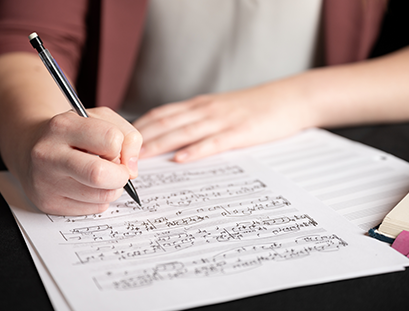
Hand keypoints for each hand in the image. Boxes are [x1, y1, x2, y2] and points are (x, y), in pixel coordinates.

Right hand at [13, 107, 141, 215]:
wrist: (30, 146)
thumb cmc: (71, 133)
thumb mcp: (99, 119)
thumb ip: (127, 136)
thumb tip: (132, 169)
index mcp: (63, 126)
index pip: (110, 139)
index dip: (121, 147)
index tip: (114, 149)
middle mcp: (49, 154)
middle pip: (100, 174)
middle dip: (121, 176)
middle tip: (118, 172)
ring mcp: (46, 181)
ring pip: (101, 197)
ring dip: (113, 189)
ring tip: (103, 178)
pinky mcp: (48, 203)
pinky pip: (93, 209)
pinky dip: (100, 200)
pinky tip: (88, 187)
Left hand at [134, 84, 313, 161]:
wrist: (289, 98)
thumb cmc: (253, 107)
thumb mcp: (220, 109)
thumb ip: (198, 120)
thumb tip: (174, 138)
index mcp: (199, 105)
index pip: (161, 114)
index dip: (139, 127)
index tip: (120, 140)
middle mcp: (206, 110)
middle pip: (166, 123)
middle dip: (141, 139)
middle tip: (119, 154)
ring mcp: (222, 120)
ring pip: (183, 132)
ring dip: (159, 145)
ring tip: (139, 158)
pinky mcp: (240, 132)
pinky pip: (213, 142)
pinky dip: (195, 151)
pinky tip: (180, 159)